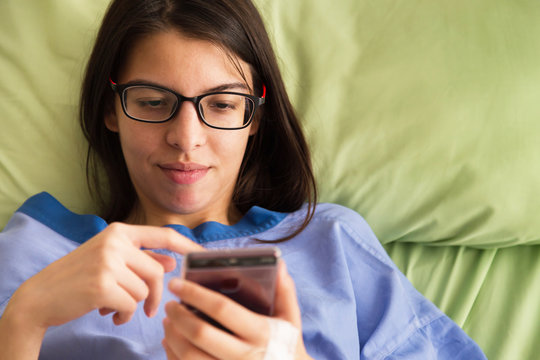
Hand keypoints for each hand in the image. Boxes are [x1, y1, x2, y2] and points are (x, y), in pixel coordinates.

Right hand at [5, 223, 202, 331]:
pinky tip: (108, 314)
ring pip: (145, 290)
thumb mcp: (111, 260)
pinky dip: (123, 315)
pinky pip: (132, 305)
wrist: (40, 297)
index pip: (164, 235)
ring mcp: (108, 261)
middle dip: (156, 294)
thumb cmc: (79, 278)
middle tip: (149, 309)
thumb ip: (142, 259)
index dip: (188, 246)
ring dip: (134, 306)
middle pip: (157, 271)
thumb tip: (172, 262)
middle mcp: (115, 241)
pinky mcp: (102, 284)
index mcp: (119, 231)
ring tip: (114, 306)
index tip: (205, 256)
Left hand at [162, 261, 312, 359]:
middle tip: (170, 302)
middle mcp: (244, 356)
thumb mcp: (291, 319)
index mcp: (260, 333)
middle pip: (200, 333)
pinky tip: (172, 341)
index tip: (178, 283)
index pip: (222, 309)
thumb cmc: (286, 345)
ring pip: (189, 355)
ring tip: (169, 320)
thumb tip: (278, 264)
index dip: (195, 294)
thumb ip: (284, 291)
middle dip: (179, 315)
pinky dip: (173, 354)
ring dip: (173, 335)